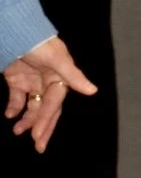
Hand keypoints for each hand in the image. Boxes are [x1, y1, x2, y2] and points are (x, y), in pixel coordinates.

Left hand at [3, 37, 96, 152]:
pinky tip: (10, 115)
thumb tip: (93, 91)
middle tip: (38, 146)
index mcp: (60, 78)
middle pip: (46, 109)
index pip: (54, 104)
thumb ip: (74, 76)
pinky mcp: (17, 79)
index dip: (47, 120)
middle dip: (41, 127)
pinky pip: (17, 98)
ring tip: (17, 130)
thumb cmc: (40, 43)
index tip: (38, 137)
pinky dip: (13, 108)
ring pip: (31, 106)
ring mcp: (32, 81)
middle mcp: (47, 82)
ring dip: (26, 119)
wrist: (17, 31)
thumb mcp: (58, 59)